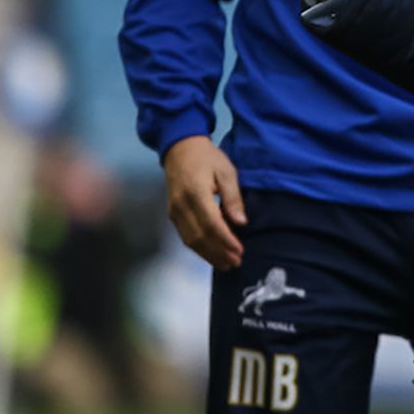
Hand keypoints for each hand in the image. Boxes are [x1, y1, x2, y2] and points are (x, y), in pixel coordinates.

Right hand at [163, 136, 246, 268]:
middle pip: (199, 236)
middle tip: (236, 263)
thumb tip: (241, 222)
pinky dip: (199, 248)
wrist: (180, 149)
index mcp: (196, 193)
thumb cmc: (207, 158)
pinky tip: (212, 254)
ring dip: (208, 255)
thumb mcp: (226, 171)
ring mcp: (174, 211)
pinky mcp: (172, 214)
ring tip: (226, 264)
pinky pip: (185, 236)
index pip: (211, 224)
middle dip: (218, 252)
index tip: (240, 251)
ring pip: (190, 240)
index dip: (225, 241)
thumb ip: (233, 197)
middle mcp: (181, 206)